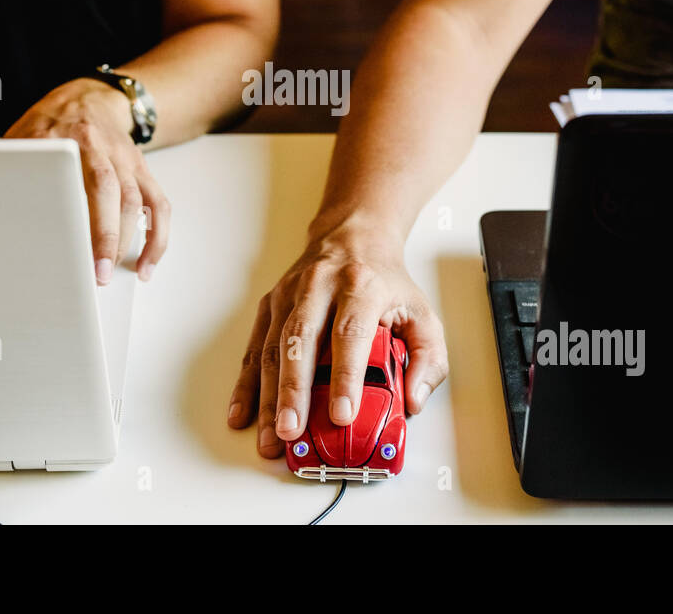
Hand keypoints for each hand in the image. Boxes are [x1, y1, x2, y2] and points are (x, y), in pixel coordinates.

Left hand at [4, 78, 168, 283]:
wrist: (88, 97)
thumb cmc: (51, 123)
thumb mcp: (22, 136)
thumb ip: (13, 167)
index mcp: (67, 138)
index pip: (74, 174)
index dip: (74, 211)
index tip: (66, 245)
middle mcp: (102, 147)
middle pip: (112, 191)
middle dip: (107, 235)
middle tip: (98, 273)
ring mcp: (126, 158)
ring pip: (137, 201)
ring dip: (131, 240)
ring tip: (118, 272)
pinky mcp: (142, 169)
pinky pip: (159, 205)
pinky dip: (157, 236)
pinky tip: (148, 262)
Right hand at [227, 221, 448, 457]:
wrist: (353, 236)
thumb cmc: (386, 282)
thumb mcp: (422, 312)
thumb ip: (429, 358)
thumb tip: (414, 400)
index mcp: (361, 286)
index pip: (350, 332)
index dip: (346, 375)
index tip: (343, 413)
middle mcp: (320, 286)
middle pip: (301, 339)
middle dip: (294, 390)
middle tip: (292, 430)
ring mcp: (289, 295)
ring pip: (274, 347)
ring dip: (268, 395)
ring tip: (271, 436)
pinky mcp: (270, 305)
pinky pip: (255, 348)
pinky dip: (247, 384)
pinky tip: (243, 413)